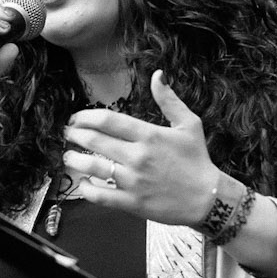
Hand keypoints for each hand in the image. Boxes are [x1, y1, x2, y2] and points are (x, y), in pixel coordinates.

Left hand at [63, 71, 222, 224]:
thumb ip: (169, 100)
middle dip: (75, 135)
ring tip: (68, 157)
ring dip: (74, 160)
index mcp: (149, 135)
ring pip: (93, 167)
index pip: (107, 120)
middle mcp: (138, 156)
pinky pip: (100, 195)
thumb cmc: (198, 161)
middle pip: (94, 140)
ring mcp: (133, 180)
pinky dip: (86, 189)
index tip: (77, 118)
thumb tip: (158, 75)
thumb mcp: (189, 124)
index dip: (85, 117)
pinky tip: (83, 183)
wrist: (208, 198)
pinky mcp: (132, 202)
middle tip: (68, 134)